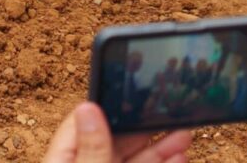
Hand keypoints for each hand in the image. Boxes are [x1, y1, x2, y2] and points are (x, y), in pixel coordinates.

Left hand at [43, 102, 191, 162]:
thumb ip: (90, 151)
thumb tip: (87, 108)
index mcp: (62, 161)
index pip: (81, 124)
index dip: (107, 106)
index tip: (132, 90)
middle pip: (115, 141)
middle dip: (144, 127)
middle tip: (169, 111)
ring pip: (133, 160)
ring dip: (160, 148)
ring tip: (184, 134)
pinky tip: (178, 158)